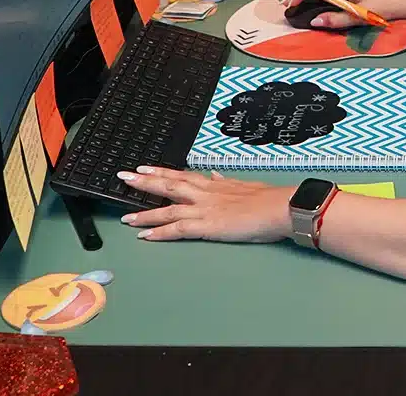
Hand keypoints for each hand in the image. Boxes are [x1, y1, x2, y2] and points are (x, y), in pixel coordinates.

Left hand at [116, 166, 293, 242]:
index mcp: (215, 184)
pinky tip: (146, 236)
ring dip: (145, 213)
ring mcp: (205, 209)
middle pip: (169, 185)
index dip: (162, 172)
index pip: (182, 175)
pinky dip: (160, 232)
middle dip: (145, 181)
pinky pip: (178, 228)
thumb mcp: (244, 185)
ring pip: (168, 208)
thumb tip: (214, 175)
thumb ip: (226, 182)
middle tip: (124, 177)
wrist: (281, 207)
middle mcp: (206, 193)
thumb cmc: (268, 199)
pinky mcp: (208, 225)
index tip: (144, 169)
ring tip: (126, 218)